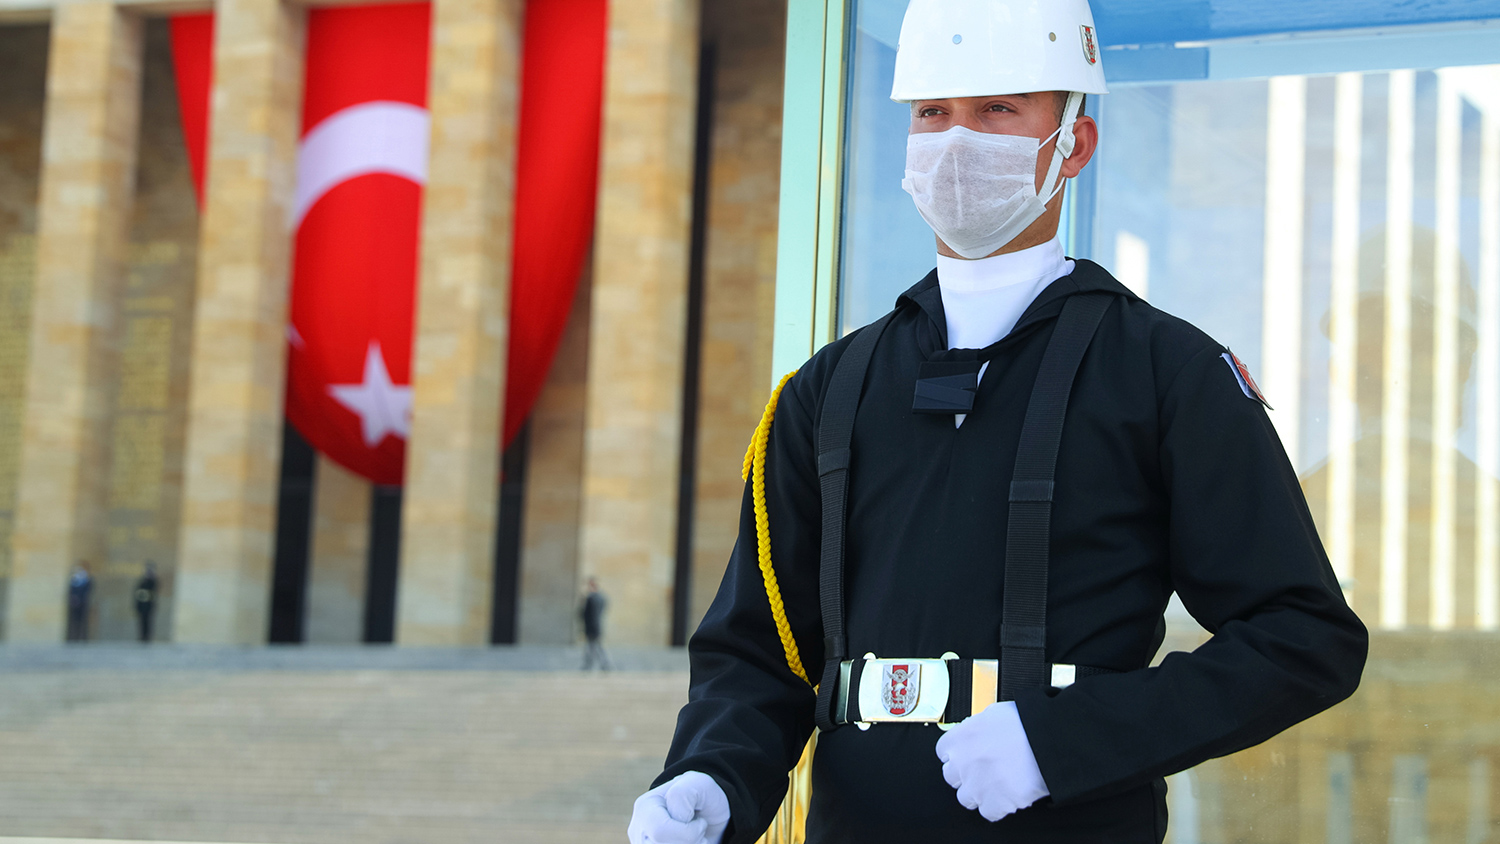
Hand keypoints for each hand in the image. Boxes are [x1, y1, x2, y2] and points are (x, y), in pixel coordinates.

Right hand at [627, 771, 730, 843]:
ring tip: (695, 839)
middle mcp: (639, 830)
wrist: (708, 815)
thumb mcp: (699, 784)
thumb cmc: (703, 797)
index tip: (700, 821)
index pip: (661, 832)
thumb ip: (683, 793)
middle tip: (699, 833)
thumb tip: (674, 815)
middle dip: (690, 843)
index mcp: (645, 806)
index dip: (689, 832)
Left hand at [935, 700, 1049, 821]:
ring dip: (979, 792)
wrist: (1050, 741)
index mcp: (961, 738)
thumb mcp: (994, 714)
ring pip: (966, 797)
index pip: (943, 751)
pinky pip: (988, 812)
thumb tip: (975, 732)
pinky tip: (1008, 795)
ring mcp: (977, 785)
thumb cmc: (1027, 723)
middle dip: (966, 774)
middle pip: (951, 776)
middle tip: (984, 770)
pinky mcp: (995, 803)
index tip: (965, 755)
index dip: (957, 754)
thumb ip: (977, 727)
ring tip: (998, 784)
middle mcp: (963, 762)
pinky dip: (998, 806)